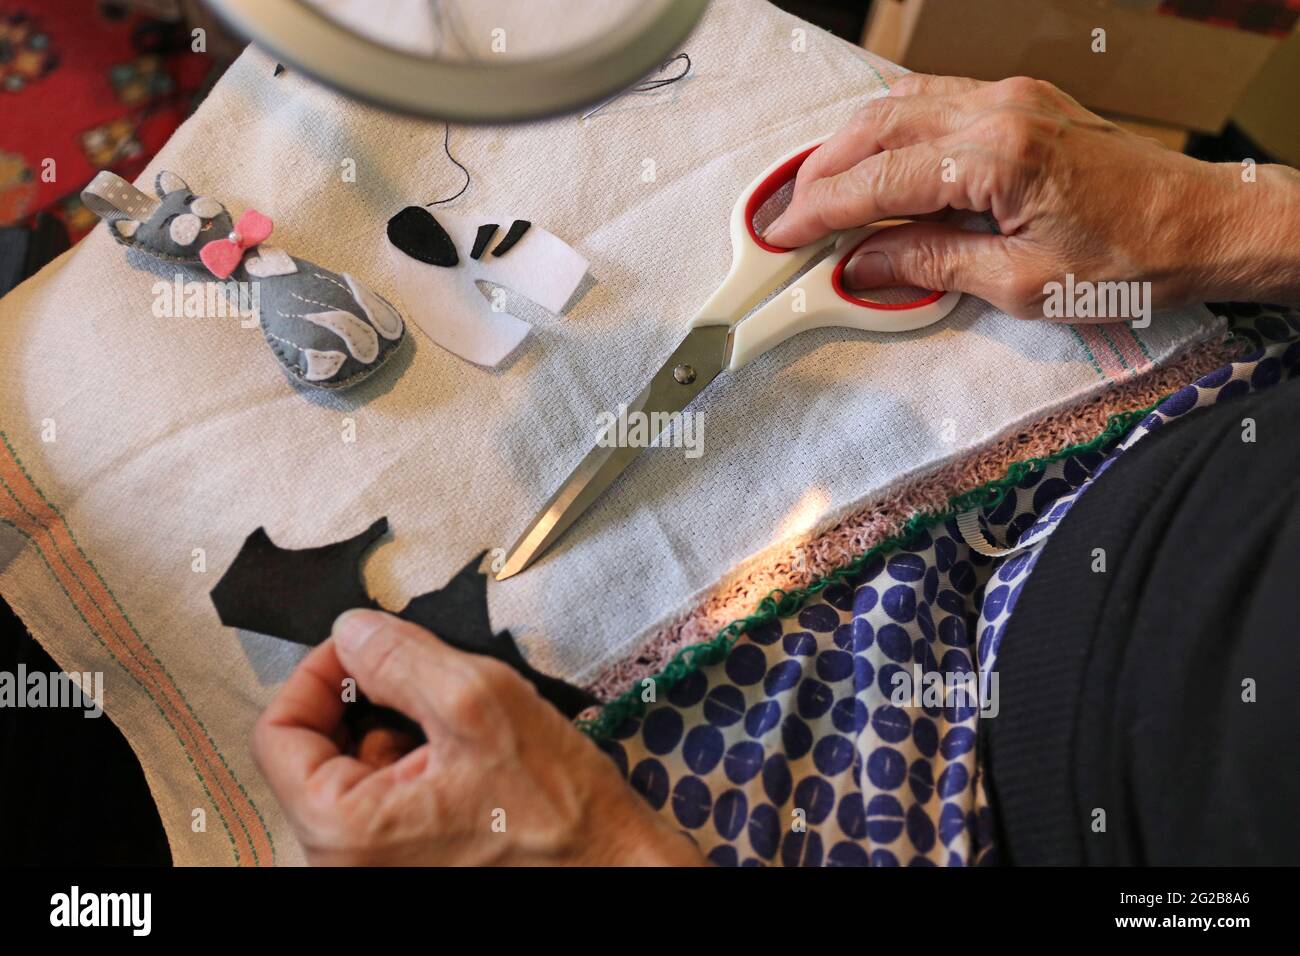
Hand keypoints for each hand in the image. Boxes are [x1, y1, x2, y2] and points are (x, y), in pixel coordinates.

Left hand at [252, 609, 704, 865]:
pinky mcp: (406, 867)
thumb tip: (351, 631)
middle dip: (370, 703)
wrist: (615, 872)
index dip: (319, 674)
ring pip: (356, 771)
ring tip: (464, 733)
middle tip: (433, 686)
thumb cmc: (559, 813)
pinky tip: (471, 762)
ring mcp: (375, 868)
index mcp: (342, 830)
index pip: (277, 732)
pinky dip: (420, 762)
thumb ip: (400, 658)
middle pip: (316, 751)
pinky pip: (386, 798)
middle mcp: (343, 862)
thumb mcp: (479, 703)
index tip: (365, 648)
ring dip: (401, 732)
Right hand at [764, 74, 1299, 317]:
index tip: (782, 235)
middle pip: (878, 129)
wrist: (1205, 223)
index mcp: (998, 158)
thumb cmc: (1130, 260)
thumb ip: (932, 265)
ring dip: (852, 147)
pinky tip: (877, 163)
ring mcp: (1012, 98)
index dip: (821, 209)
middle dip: (822, 172)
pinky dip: (893, 131)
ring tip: (820, 192)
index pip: (880, 179)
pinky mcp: (1023, 102)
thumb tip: (863, 264)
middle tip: (786, 216)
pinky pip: (936, 101)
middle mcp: (999, 111)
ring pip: (901, 106)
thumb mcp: (1022, 283)